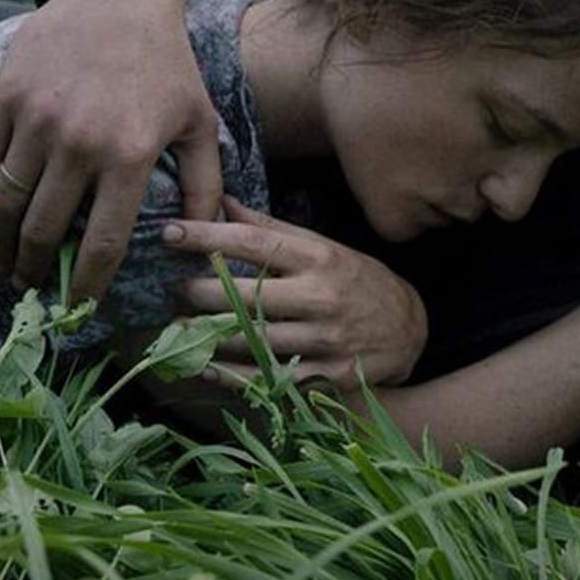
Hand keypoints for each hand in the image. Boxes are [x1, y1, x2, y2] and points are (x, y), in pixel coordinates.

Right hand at [0, 0, 223, 299]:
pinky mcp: (6, 97)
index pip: (105, 242)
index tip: (78, 310)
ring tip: (4, 265)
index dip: (88, 286)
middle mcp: (80, 140)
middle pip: (45, 231)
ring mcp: (38, 118)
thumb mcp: (199, 122)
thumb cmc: (167, 65)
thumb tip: (202, 242)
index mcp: (131, 154)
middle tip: (32, 291)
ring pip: (5, 203)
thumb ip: (205, 184)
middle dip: (35, 273)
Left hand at [165, 198, 428, 387]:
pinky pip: (269, 378)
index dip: (207, 236)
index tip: (169, 232)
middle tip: (172, 289)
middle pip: (247, 295)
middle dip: (199, 292)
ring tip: (176, 329)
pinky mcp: (327, 377)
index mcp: (319, 257)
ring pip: (253, 341)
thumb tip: (222, 201)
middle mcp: (322, 297)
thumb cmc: (357, 280)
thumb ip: (271, 228)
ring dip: (207, 336)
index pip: (254, 241)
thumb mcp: (322, 246)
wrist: (410, 329)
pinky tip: (204, 367)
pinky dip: (231, 375)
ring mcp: (325, 340)